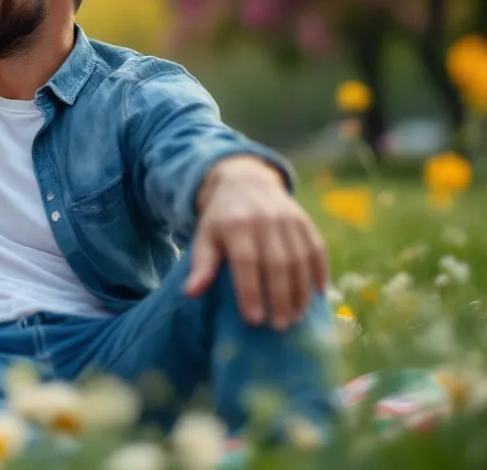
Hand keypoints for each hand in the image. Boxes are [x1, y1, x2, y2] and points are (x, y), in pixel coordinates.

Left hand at [184, 155, 327, 330]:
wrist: (246, 183)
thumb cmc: (221, 220)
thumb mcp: (204, 237)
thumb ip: (201, 265)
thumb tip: (190, 294)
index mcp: (236, 225)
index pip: (246, 262)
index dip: (250, 292)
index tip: (254, 320)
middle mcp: (264, 220)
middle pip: (277, 263)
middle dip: (280, 298)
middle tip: (279, 327)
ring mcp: (288, 219)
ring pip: (299, 259)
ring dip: (300, 292)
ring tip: (296, 318)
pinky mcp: (304, 221)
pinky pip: (317, 249)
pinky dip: (320, 272)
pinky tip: (318, 295)